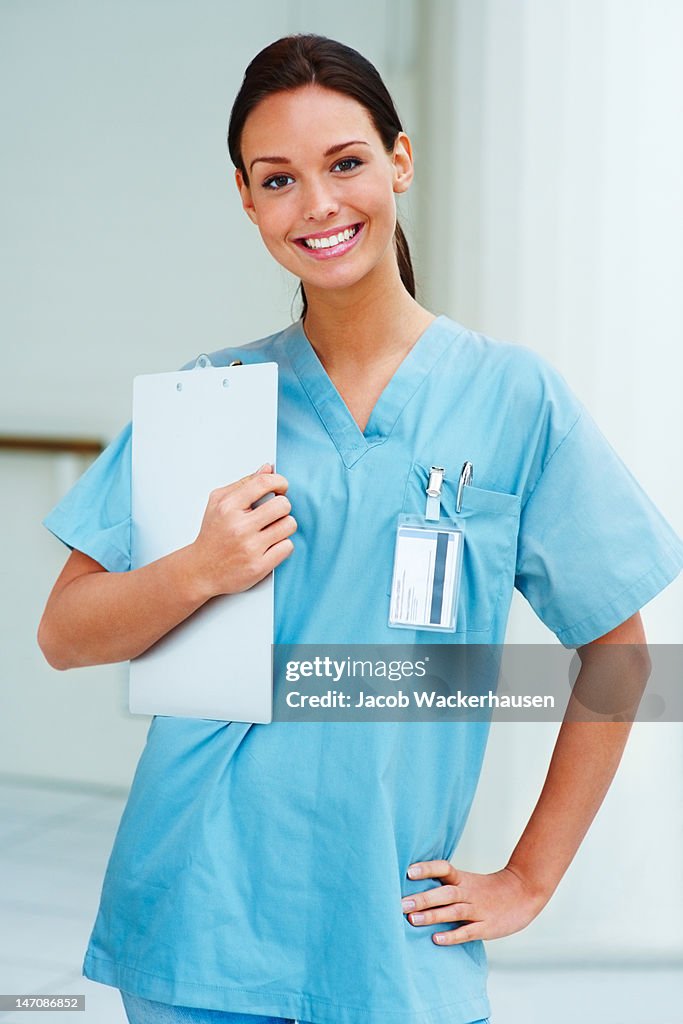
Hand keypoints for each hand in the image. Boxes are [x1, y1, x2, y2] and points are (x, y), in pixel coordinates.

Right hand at [189, 464, 296, 598]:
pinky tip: (270, 545)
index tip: (281, 487)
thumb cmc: (212, 535)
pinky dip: (282, 545)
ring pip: (289, 525)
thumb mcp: (218, 503)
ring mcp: (250, 548)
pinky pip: (287, 547)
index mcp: (228, 507)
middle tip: (274, 513)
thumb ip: (244, 484)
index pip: (264, 483)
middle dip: (282, 506)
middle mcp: (239, 527)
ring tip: (272, 529)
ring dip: (284, 526)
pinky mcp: (259, 566)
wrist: (201, 570)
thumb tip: (267, 468)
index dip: (280, 482)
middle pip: (283, 505)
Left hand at [401, 859, 547, 944]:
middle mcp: (468, 893)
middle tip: (401, 903)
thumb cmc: (488, 889)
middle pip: (444, 893)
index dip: (427, 869)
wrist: (523, 893)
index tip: (409, 871)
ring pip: (453, 912)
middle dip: (422, 898)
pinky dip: (452, 936)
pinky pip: (467, 932)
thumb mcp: (468, 881)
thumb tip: (414, 888)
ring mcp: (478, 910)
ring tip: (412, 920)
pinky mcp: (487, 927)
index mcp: (463, 879)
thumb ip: (446, 884)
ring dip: (432, 916)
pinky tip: (436, 940)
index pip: (443, 868)